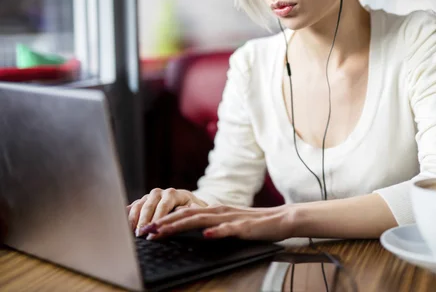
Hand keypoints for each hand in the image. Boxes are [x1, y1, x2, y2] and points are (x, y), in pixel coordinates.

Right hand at [127, 188, 206, 235]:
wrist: (185, 203)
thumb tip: (182, 211)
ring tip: (132, 232)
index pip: (164, 205)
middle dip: (144, 220)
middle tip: (140, 234)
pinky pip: (132, 207)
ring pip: (138, 206)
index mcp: (173, 194)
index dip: (158, 217)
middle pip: (149, 206)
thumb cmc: (192, 209)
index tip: (154, 229)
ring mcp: (149, 197)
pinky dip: (127, 216)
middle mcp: (160, 193)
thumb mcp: (196, 210)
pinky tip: (124, 226)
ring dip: (134, 219)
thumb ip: (191, 210)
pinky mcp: (141, 202)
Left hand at [138, 204, 294, 241]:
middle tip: (145, 232)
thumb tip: (193, 231)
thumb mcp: (228, 223)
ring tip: (163, 232)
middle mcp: (219, 211)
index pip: (184, 214)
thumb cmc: (255, 224)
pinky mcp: (244, 227)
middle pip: (186, 216)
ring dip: (180, 226)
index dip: (164, 221)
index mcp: (214, 211)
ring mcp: (231, 218)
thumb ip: (211, 225)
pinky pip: (228, 230)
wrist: (281, 219)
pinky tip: (206, 235)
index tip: (147, 229)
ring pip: (201, 220)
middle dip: (164, 224)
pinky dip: (216, 232)